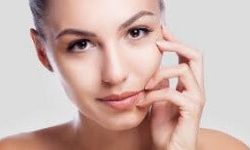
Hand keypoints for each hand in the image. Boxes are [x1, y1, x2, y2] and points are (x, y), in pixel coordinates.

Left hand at [136, 27, 204, 149]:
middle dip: (177, 45)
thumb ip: (159, 86)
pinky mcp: (192, 110)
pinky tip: (143, 100)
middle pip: (195, 56)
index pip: (187, 57)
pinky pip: (173, 92)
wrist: (169, 149)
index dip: (176, 43)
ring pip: (184, 70)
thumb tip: (153, 72)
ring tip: (143, 85)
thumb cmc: (164, 127)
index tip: (162, 32)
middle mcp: (196, 89)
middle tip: (159, 42)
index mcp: (188, 85)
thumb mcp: (158, 101)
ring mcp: (196, 98)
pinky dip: (155, 94)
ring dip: (159, 74)